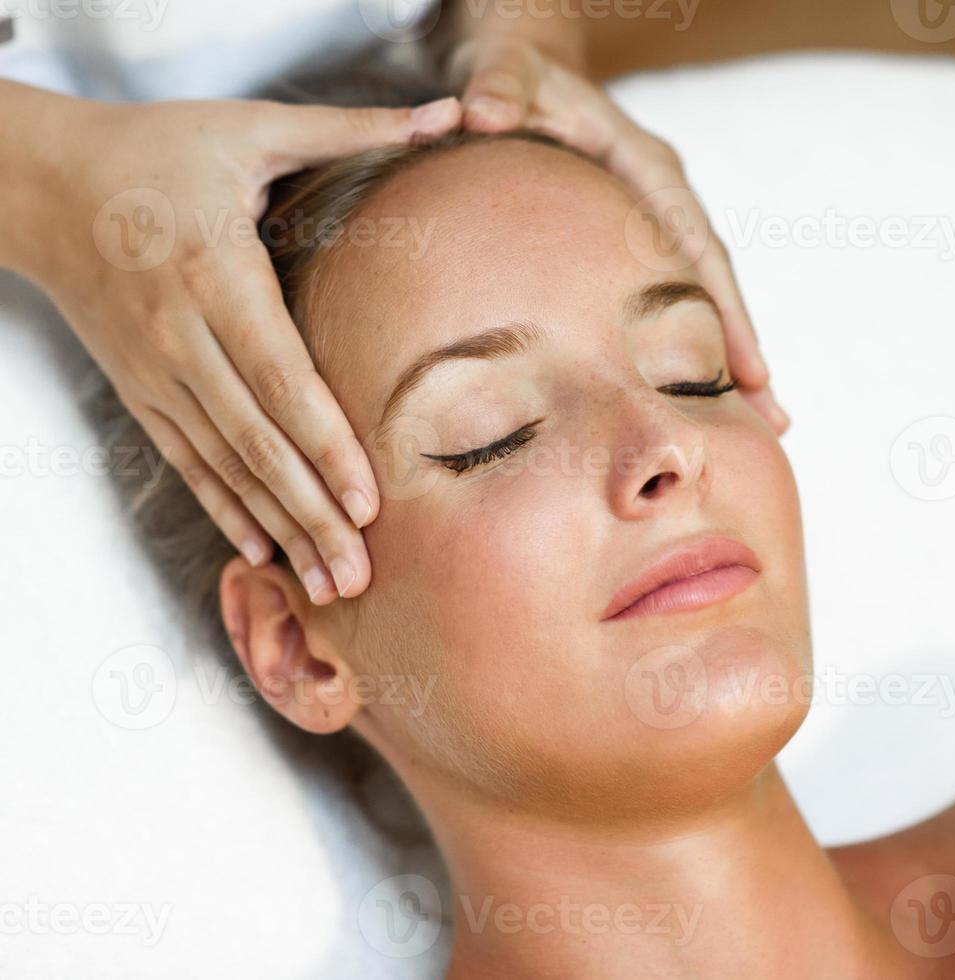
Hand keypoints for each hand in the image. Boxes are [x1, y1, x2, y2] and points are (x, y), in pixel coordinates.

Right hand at [21, 89, 462, 603]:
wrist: (40, 182)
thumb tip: (441, 114)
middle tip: (362, 577)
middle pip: (257, 441)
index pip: (280, 378)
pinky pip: (187, 461)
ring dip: (279, 529)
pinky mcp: (141, 390)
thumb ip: (349, 129)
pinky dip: (225, 509)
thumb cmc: (156, 151)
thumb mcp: (248, 128)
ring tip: (328, 588)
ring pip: (224, 465)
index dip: (324, 444)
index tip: (370, 501)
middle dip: (313, 513)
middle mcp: (182, 337)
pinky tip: (262, 552)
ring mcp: (156, 372)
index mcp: (216, 276)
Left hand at [447, 39, 789, 434]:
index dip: (723, 307)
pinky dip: (691, 345)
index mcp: (646, 164)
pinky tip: (700, 395)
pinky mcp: (639, 240)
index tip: (746, 366)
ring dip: (730, 358)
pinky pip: (672, 297)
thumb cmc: (517, 74)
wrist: (522, 71)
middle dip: (744, 349)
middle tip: (772, 422)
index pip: (695, 242)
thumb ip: (499, 85)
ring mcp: (656, 221)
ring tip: (758, 426)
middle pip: (716, 281)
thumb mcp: (507, 71)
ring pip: (702, 296)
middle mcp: (664, 197)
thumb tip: (478, 111)